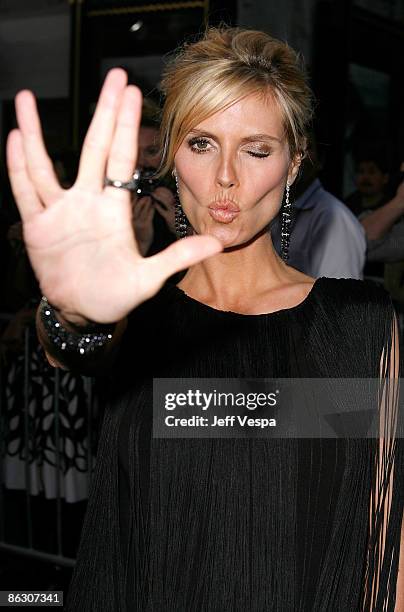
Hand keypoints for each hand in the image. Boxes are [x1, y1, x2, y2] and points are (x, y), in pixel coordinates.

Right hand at [7, 69, 221, 324]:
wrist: (83, 312)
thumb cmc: (116, 294)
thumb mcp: (149, 278)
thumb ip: (179, 257)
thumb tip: (218, 243)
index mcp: (114, 209)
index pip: (121, 158)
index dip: (127, 125)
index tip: (133, 92)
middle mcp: (87, 202)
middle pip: (93, 148)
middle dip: (103, 113)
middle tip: (113, 77)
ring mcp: (60, 212)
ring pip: (45, 165)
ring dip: (35, 132)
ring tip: (25, 99)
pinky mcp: (37, 226)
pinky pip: (26, 192)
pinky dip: (18, 167)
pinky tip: (14, 138)